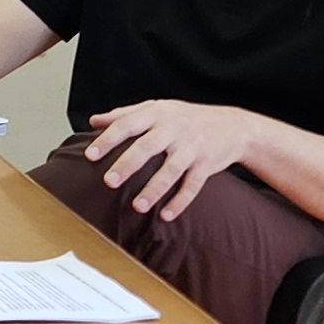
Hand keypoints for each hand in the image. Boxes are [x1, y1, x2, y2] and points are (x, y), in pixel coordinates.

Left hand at [80, 97, 261, 222]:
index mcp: (158, 114)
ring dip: (154, 189)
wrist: (233, 126)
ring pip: (171, 170)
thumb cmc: (186, 118)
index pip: (128, 124)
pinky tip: (165, 215)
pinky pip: (193, 186)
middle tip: (108, 181)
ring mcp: (192, 147)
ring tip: (137, 206)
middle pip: (148, 147)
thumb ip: (125, 114)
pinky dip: (180, 202)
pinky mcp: (207, 165)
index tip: (90, 155)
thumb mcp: (157, 108)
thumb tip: (93, 121)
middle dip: (128, 164)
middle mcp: (174, 129)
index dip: (108, 139)